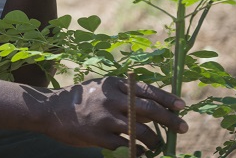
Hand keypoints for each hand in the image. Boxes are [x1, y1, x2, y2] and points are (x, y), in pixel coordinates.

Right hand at [46, 76, 187, 151]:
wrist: (52, 110)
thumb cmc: (80, 98)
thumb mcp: (100, 86)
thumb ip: (122, 92)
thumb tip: (151, 102)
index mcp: (114, 84)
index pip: (147, 90)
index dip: (167, 99)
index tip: (182, 107)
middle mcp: (112, 99)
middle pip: (150, 110)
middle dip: (170, 120)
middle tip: (184, 128)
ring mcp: (106, 119)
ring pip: (141, 132)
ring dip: (154, 140)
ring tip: (158, 144)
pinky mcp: (100, 137)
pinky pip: (126, 145)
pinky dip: (136, 150)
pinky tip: (140, 151)